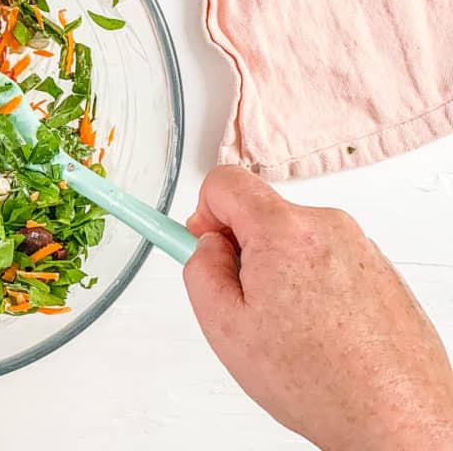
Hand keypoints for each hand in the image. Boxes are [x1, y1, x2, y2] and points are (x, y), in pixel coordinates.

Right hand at [184, 165, 452, 450]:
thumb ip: (200, 270)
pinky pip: (326, 261)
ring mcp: (359, 246)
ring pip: (293, 241)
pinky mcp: (379, 268)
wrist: (397, 416)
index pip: (225, 182)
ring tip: (290, 331)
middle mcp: (327, 226)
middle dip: (244, 251)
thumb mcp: (225, 327)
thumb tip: (207, 246)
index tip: (202, 241)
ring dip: (280, 273)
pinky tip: (318, 333)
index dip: (203, 212)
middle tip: (247, 306)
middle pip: (261, 214)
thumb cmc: (322, 381)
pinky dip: (313, 287)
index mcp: (283, 231)